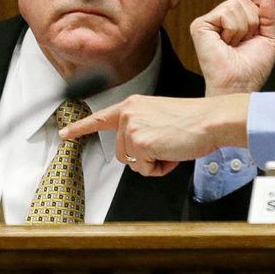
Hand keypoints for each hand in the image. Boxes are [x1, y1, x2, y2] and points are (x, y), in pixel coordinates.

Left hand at [60, 94, 249, 176]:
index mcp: (133, 105)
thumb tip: (136, 151)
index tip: (64, 134)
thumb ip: (141, 128)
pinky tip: (171, 152)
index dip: (80, 128)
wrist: (210, 120)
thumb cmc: (192, 121)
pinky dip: (159, 168)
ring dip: (152, 163)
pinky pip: (144, 169)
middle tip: (166, 144)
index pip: (101, 118)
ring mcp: (132, 127)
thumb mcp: (160, 117)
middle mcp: (129, 113)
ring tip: (170, 146)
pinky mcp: (140, 142)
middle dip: (144, 157)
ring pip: (132, 163)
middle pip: (122, 153)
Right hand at [191, 0, 274, 95]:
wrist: (240, 84)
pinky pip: (226, 13)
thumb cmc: (253, 67)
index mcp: (233, 20)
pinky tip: (225, 44)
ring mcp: (208, 21)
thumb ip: (270, 14)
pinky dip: (233, 30)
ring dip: (242, 29)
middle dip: (251, 23)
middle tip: (242, 43)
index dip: (258, 20)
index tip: (252, 39)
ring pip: (235, 5)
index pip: (249, 1)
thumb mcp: (270, 38)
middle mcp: (219, 18)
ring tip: (234, 45)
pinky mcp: (200, 25)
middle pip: (242, 0)